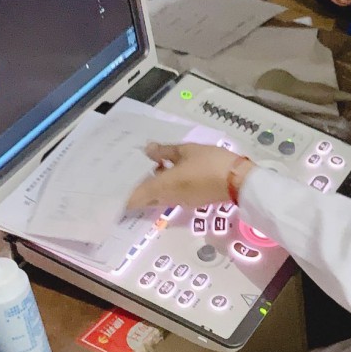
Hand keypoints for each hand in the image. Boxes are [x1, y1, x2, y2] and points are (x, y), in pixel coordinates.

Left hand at [126, 143, 251, 212]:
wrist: (238, 181)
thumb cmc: (210, 162)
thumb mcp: (186, 150)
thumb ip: (165, 151)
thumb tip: (148, 150)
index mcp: (163, 186)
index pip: (134, 198)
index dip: (121, 196)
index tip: (112, 188)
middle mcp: (168, 198)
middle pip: (144, 199)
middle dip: (134, 189)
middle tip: (127, 172)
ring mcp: (180, 201)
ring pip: (157, 197)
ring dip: (150, 185)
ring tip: (148, 166)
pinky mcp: (191, 200)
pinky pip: (169, 195)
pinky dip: (164, 186)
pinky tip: (167, 170)